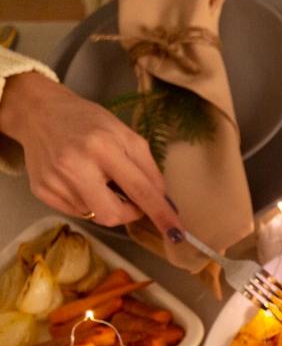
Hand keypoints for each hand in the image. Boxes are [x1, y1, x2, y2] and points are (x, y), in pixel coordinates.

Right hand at [0, 72, 180, 237]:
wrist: (40, 112)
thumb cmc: (89, 123)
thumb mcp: (125, 135)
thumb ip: (148, 169)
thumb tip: (163, 202)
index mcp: (102, 147)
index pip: (140, 190)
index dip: (160, 213)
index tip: (176, 232)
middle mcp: (75, 165)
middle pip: (112, 215)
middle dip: (129, 213)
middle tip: (129, 197)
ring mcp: (55, 180)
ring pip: (95, 215)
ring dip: (104, 203)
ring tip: (96, 177)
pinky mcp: (41, 190)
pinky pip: (76, 211)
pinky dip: (86, 201)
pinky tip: (78, 180)